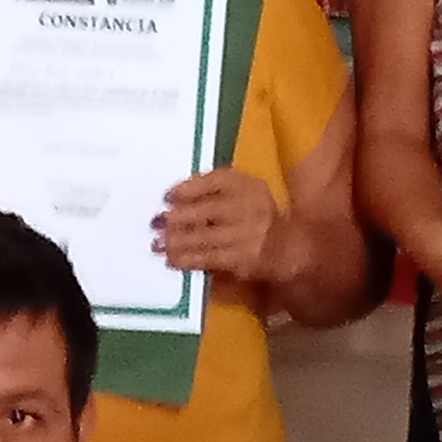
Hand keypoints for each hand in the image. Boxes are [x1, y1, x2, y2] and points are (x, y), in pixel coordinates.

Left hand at [150, 167, 283, 284]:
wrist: (285, 244)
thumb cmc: (253, 212)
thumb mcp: (241, 189)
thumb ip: (211, 186)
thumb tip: (174, 196)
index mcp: (245, 185)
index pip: (215, 181)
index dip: (189, 188)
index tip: (168, 196)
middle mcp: (248, 207)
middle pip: (206, 211)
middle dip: (177, 218)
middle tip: (156, 223)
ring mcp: (247, 235)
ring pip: (204, 237)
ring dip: (176, 242)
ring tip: (157, 244)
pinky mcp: (242, 259)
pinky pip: (209, 259)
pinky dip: (187, 259)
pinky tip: (173, 260)